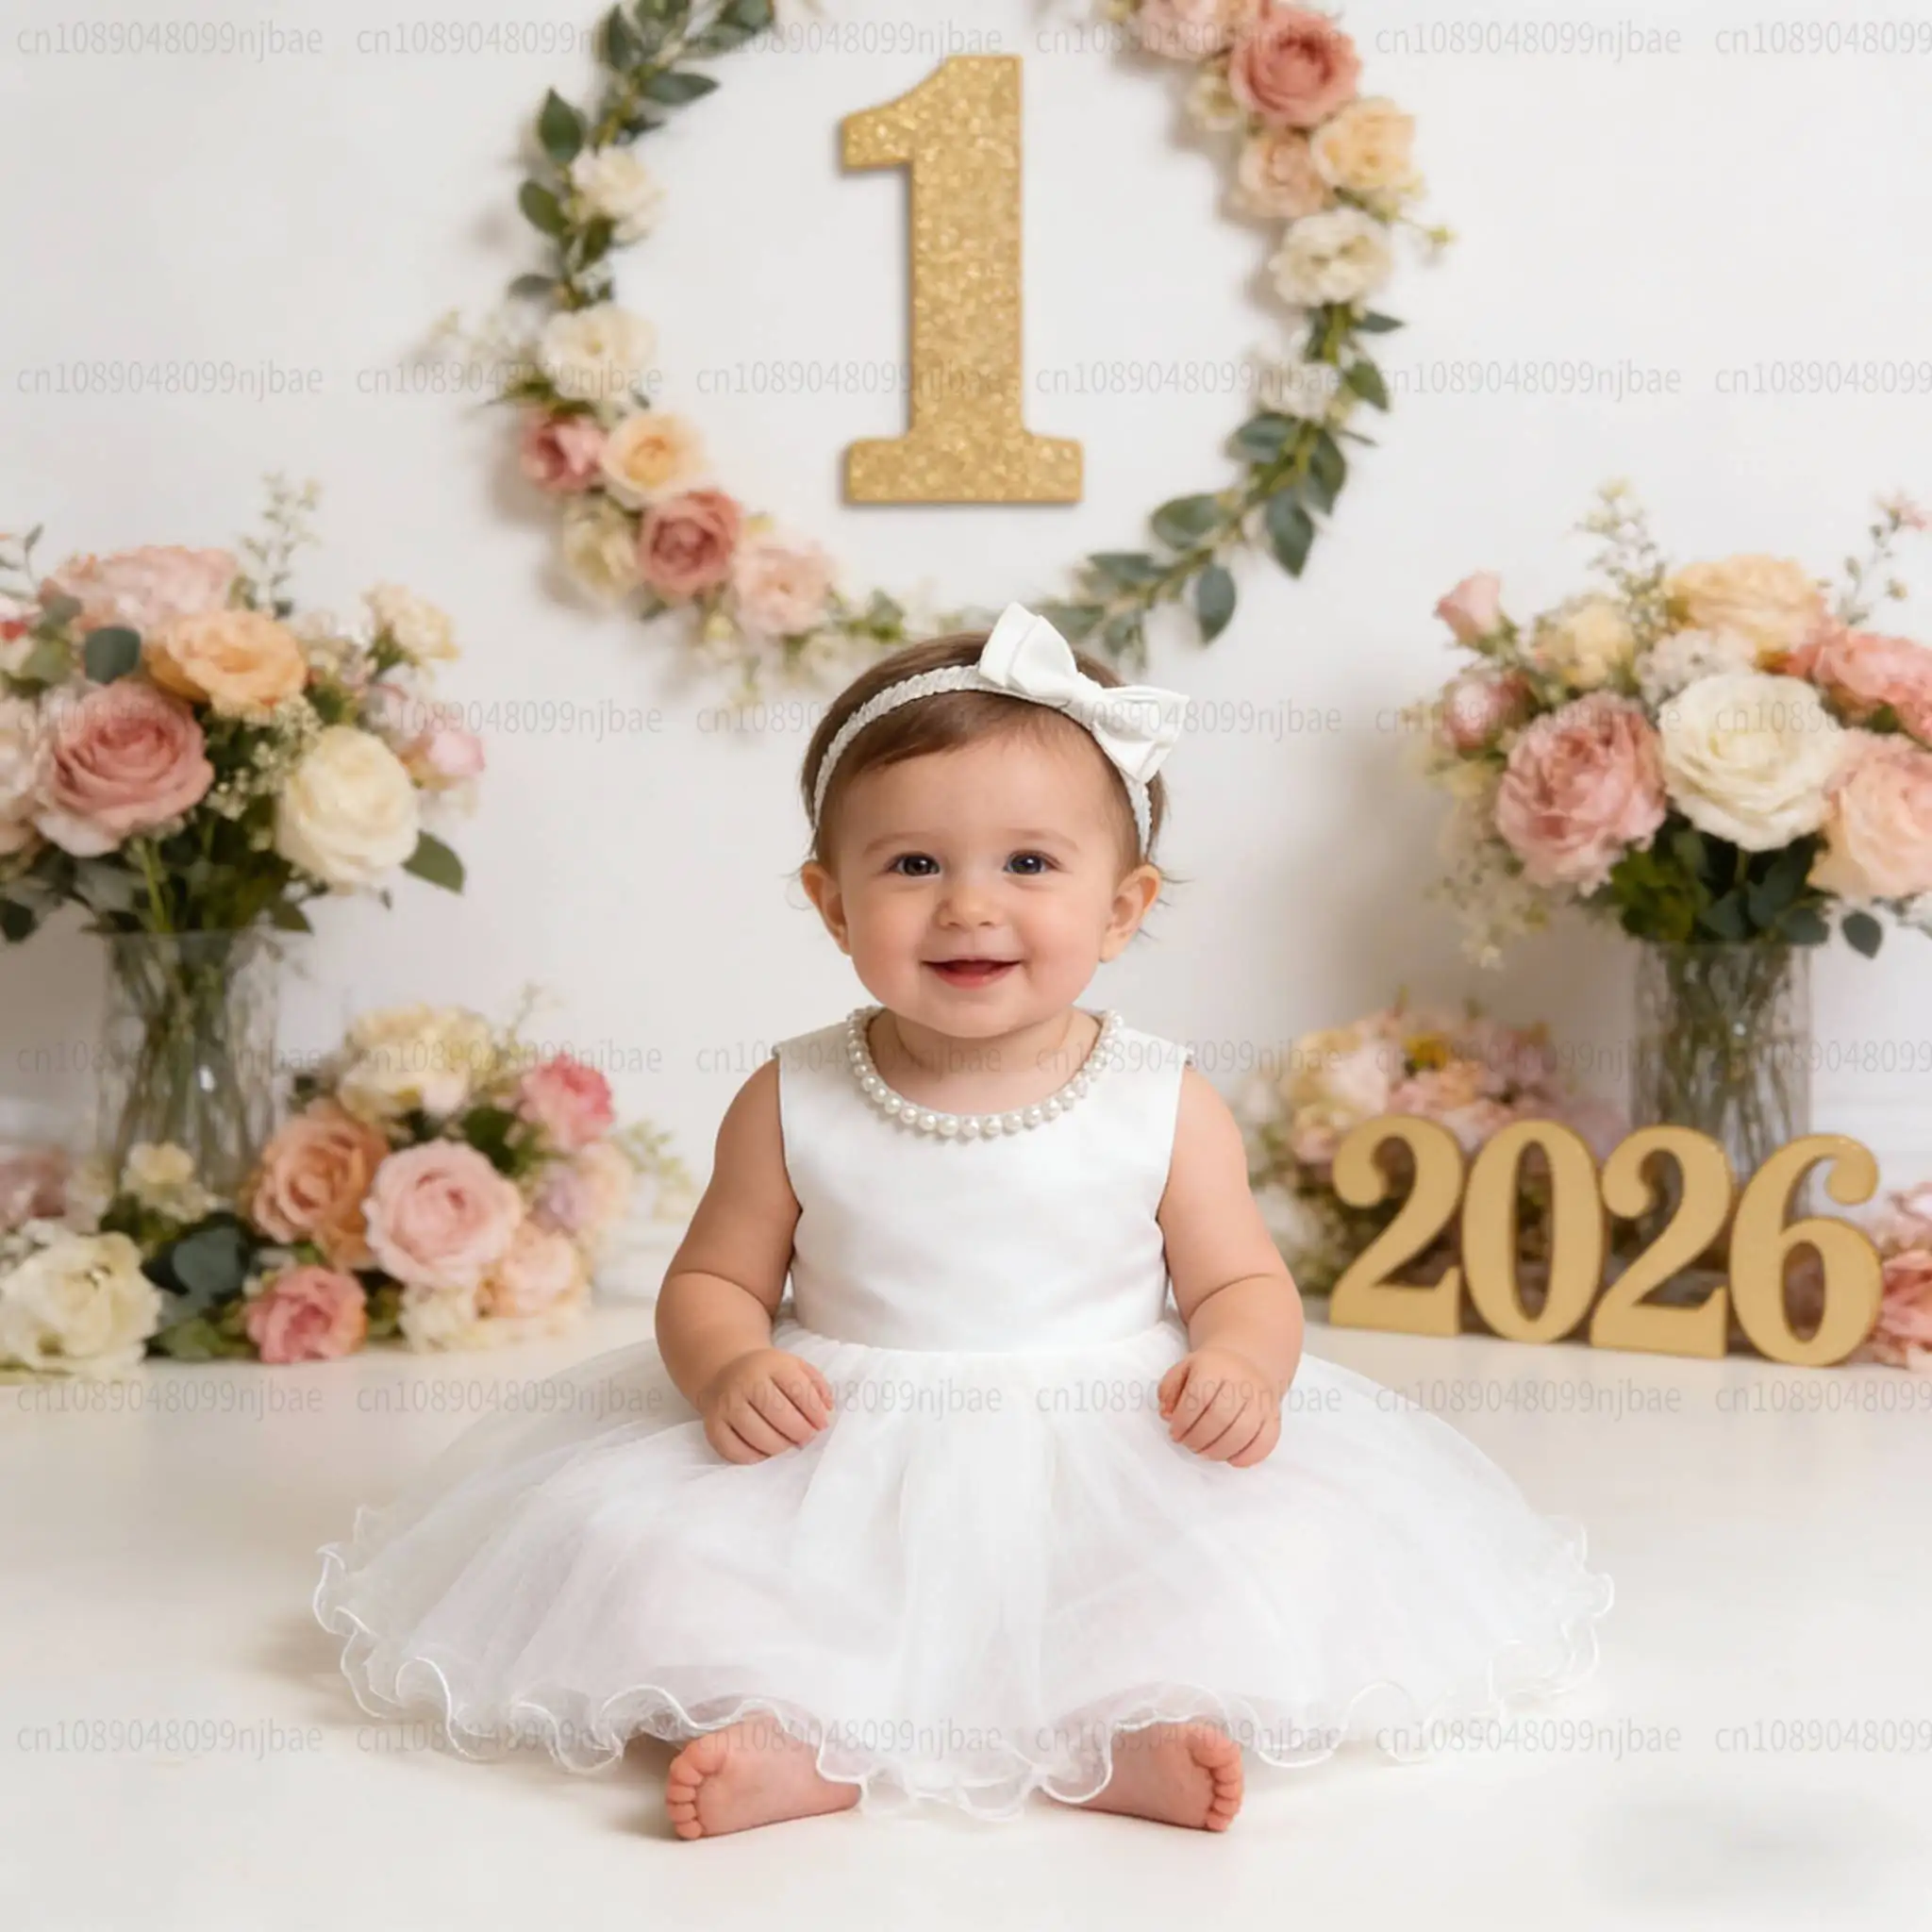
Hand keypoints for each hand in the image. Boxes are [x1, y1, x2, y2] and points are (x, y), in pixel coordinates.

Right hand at [699, 1348, 834, 1463]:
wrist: (724, 1370)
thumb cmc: (767, 1374)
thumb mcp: (794, 1367)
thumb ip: (816, 1386)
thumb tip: (827, 1411)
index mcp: (770, 1364)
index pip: (797, 1388)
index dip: (814, 1411)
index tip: (822, 1424)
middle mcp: (745, 1381)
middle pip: (777, 1413)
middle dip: (798, 1431)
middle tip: (806, 1438)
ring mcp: (726, 1404)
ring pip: (756, 1434)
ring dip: (779, 1446)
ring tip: (787, 1444)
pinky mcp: (712, 1424)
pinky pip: (733, 1450)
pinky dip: (753, 1457)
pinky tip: (764, 1451)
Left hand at [1157, 1346, 1280, 1466]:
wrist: (1248, 1360)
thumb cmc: (1210, 1370)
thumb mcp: (1183, 1369)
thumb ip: (1168, 1390)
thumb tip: (1166, 1415)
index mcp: (1215, 1367)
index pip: (1198, 1398)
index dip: (1183, 1423)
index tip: (1175, 1433)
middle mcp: (1242, 1381)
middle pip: (1220, 1418)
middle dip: (1199, 1440)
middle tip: (1189, 1445)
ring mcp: (1261, 1400)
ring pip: (1243, 1433)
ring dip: (1218, 1451)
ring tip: (1205, 1452)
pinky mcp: (1274, 1416)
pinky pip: (1266, 1442)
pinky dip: (1247, 1457)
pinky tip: (1230, 1458)